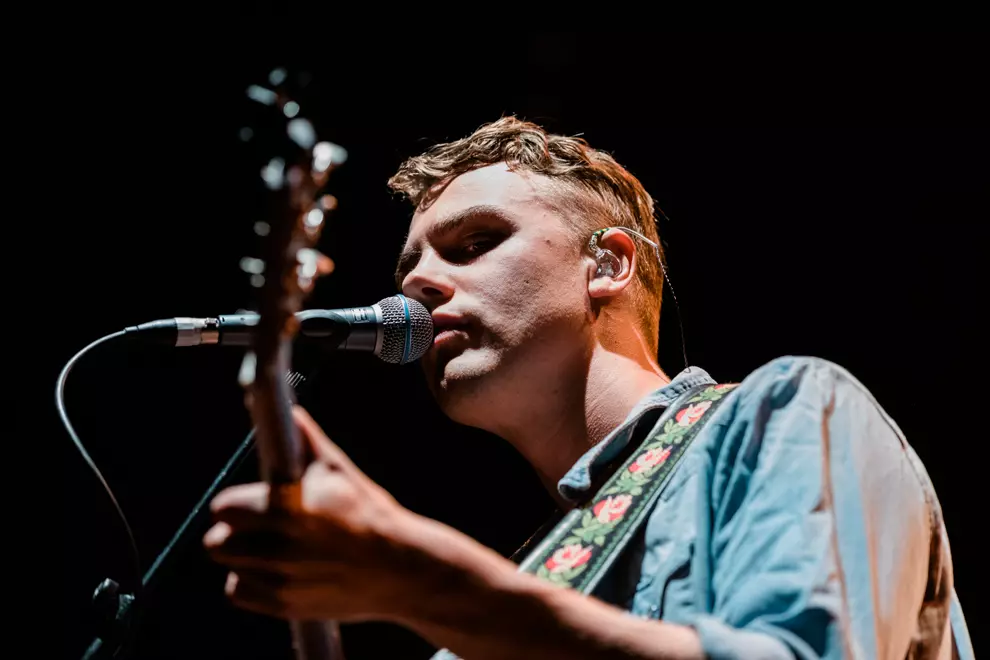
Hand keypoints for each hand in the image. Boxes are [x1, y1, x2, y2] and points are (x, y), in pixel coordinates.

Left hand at [204, 405, 419, 621]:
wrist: (401, 568)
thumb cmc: (370, 514)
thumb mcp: (340, 472)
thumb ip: (306, 442)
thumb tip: (288, 413)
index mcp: (289, 508)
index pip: (223, 507)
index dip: (233, 503)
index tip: (247, 502)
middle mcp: (280, 547)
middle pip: (215, 543)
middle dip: (231, 531)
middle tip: (253, 526)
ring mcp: (281, 580)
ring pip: (229, 566)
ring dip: (243, 557)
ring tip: (271, 548)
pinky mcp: (284, 605)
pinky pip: (239, 592)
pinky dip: (251, 582)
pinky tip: (275, 570)